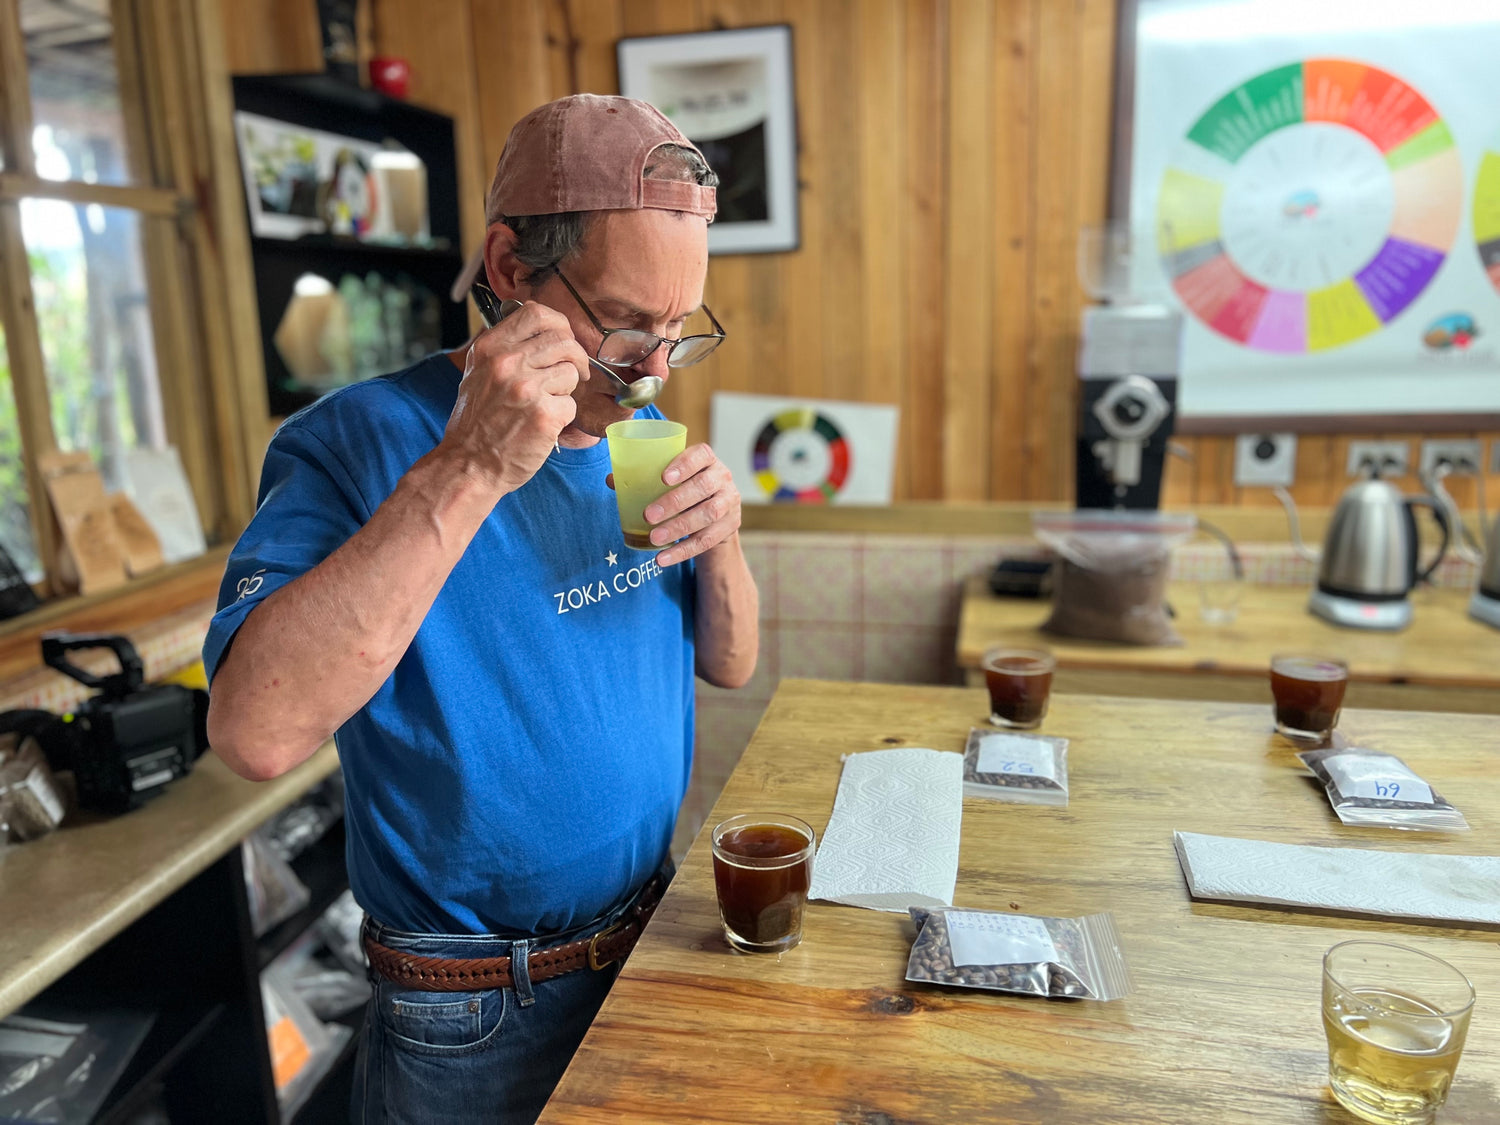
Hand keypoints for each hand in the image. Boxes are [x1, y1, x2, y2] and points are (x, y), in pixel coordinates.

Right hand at [441, 302, 589, 493]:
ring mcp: (526, 388)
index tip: (563, 340)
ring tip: (547, 404)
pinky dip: (563, 416)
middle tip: (573, 374)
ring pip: (571, 372)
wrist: (468, 464)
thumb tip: (540, 331)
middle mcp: (508, 363)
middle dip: (575, 358)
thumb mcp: (478, 374)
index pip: (536, 313)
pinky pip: (571, 404)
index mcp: (491, 348)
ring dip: (566, 389)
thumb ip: (505, 350)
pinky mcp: (544, 415)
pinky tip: (545, 425)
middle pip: (563, 341)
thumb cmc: (476, 423)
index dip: (559, 324)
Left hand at [641, 443, 741, 565]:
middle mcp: (722, 478)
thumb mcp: (671, 479)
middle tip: (648, 515)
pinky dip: (683, 551)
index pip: (701, 455)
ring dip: (679, 527)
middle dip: (675, 501)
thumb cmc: (685, 488)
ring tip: (655, 537)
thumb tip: (612, 479)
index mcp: (707, 460)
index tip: (663, 478)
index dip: (684, 465)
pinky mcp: (730, 526)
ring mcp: (729, 502)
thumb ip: (644, 477)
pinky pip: (707, 541)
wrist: (717, 512)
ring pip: (708, 514)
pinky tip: (663, 558)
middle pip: (703, 487)